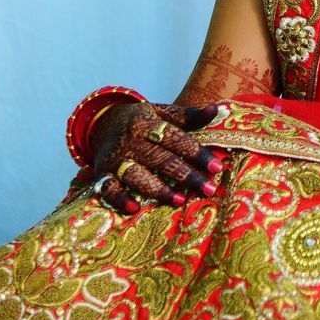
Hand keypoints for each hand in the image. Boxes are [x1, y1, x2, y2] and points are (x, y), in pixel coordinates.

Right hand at [90, 102, 222, 212]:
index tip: (217, 167)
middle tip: (209, 189)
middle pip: (161, 160)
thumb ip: (189, 116)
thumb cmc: (143, 120)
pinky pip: (108, 188)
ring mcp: (115, 158)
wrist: (103, 121)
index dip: (197, 153)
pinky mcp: (102, 173)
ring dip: (158, 189)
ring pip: (137, 176)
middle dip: (186, 176)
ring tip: (180, 200)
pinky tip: (134, 209)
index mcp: (148, 124)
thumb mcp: (164, 113)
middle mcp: (131, 141)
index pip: (176, 140)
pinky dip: (119, 199)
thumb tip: (216, 110)